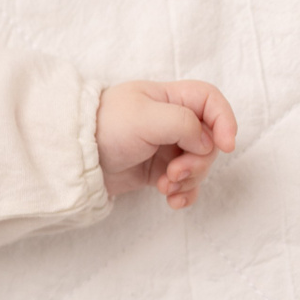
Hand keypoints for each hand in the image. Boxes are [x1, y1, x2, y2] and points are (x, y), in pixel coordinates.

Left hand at [96, 80, 237, 209]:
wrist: (74, 157)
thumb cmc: (105, 127)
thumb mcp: (145, 117)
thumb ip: (184, 123)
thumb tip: (207, 143)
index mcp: (170, 98)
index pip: (211, 102)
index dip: (225, 121)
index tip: (226, 145)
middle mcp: (171, 121)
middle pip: (209, 140)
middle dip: (199, 161)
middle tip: (175, 173)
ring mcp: (166, 147)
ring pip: (199, 165)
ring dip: (189, 179)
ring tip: (165, 186)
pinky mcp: (158, 170)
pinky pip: (185, 183)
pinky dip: (183, 193)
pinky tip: (172, 201)